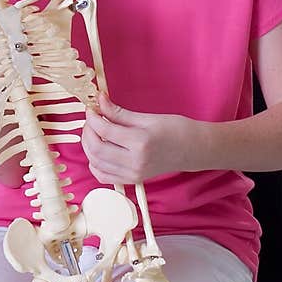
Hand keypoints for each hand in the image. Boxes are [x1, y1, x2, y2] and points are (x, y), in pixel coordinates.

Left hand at [81, 92, 195, 183]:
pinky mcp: (133, 180)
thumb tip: (99, 101)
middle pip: (96, 149)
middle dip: (88, 131)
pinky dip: (95, 163)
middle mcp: (135, 162)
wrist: (194, 150)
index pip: (104, 131)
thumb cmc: (176, 130)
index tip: (91, 107)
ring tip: (94, 131)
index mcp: (140, 143)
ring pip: (96, 163)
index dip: (92, 118)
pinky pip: (103, 176)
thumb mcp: (147, 118)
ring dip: (88, 146)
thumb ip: (119, 113)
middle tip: (91, 118)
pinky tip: (98, 150)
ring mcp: (133, 174)